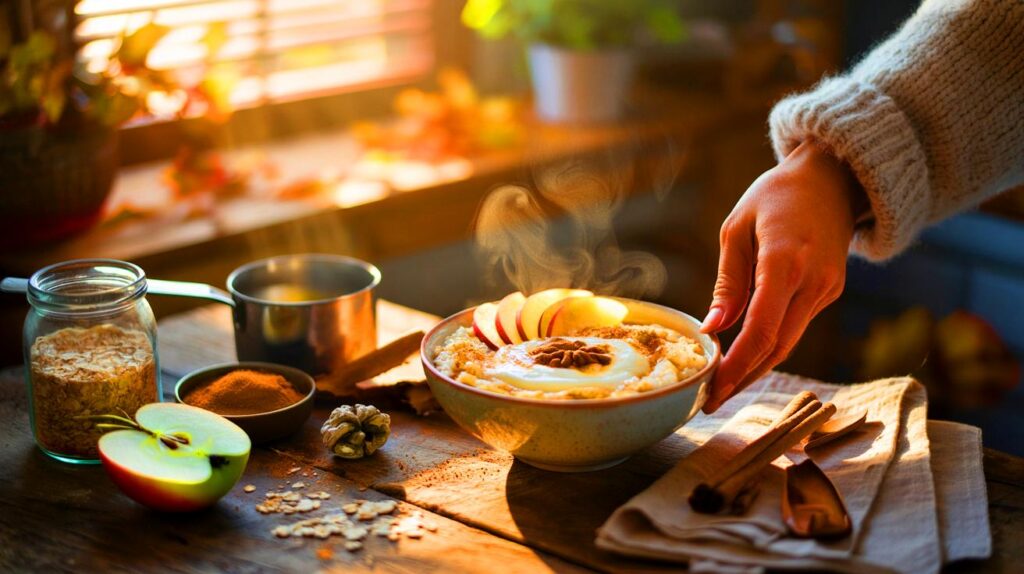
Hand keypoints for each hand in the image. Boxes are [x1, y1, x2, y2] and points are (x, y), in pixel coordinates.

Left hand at [701, 140, 865, 412]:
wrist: (833, 177)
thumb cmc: (776, 196)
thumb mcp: (737, 228)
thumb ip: (728, 282)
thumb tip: (713, 329)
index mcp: (786, 262)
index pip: (762, 329)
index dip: (736, 366)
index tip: (712, 389)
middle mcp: (814, 282)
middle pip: (777, 347)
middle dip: (743, 379)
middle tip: (710, 402)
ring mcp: (828, 289)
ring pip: (788, 342)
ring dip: (756, 369)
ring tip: (722, 389)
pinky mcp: (830, 292)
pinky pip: (796, 327)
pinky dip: (770, 346)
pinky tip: (744, 358)